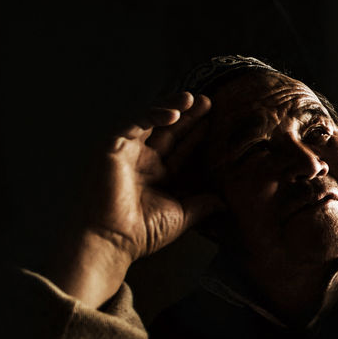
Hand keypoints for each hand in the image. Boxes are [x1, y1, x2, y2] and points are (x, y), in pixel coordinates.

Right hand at [51, 92, 221, 306]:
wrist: (112, 240)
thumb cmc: (142, 233)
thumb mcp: (182, 216)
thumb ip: (202, 205)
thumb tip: (225, 202)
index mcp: (155, 175)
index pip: (180, 149)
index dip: (196, 134)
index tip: (215, 121)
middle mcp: (141, 161)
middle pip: (168, 131)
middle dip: (187, 115)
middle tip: (209, 101)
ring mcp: (126, 153)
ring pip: (151, 121)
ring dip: (171, 107)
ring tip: (193, 98)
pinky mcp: (112, 148)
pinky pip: (134, 124)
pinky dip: (153, 116)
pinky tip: (174, 113)